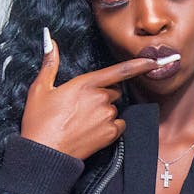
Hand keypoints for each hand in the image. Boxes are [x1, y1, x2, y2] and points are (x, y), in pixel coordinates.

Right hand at [20, 32, 159, 159]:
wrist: (45, 152)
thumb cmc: (40, 121)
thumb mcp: (40, 88)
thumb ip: (50, 63)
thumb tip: (50, 42)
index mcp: (85, 84)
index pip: (119, 71)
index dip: (139, 65)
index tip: (154, 61)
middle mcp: (100, 98)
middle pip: (113, 92)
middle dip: (102, 96)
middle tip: (81, 107)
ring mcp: (107, 117)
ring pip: (114, 109)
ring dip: (104, 113)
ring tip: (82, 122)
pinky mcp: (110, 134)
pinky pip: (118, 126)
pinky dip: (110, 127)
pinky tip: (92, 131)